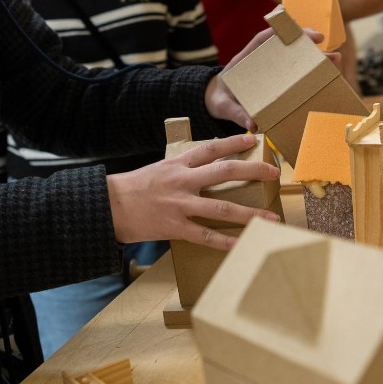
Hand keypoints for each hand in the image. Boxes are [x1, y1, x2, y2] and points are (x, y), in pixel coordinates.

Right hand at [107, 134, 279, 250]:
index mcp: (177, 164)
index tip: (252, 138)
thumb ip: (182, 170)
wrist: (108, 206)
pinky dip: (227, 241)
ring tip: (271, 218)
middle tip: (274, 172)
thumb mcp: (158, 169)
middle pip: (225, 172)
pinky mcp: (175, 227)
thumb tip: (206, 171)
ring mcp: (180, 204)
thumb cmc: (133, 188)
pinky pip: (206, 236)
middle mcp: (182, 181)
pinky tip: (243, 244)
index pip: (211, 148)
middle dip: (253, 170)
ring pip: (223, 207)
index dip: (233, 142)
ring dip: (250, 213)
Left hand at [205, 27, 327, 128]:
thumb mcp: (224, 106)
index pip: (264, 39)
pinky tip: (326, 77)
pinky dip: (309, 74)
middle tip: (328, 48)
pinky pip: (294, 75)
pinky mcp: (276, 83)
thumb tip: (252, 124)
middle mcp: (261, 61)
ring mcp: (270, 70)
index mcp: (245, 59)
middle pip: (285, 46)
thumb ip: (236, 113)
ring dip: (314, 58)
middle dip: (307, 44)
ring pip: (294, 59)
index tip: (303, 33)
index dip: (282, 32)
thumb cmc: (220, 99)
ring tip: (335, 61)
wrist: (215, 104)